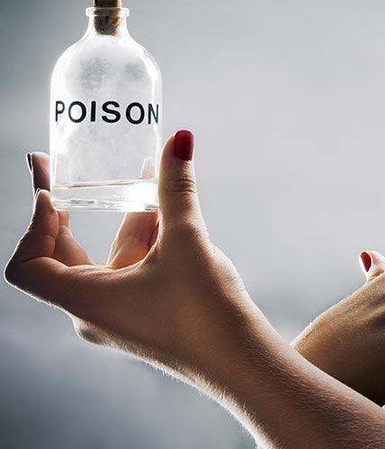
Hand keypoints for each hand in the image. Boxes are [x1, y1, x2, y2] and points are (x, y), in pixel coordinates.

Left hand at [5, 130, 259, 378]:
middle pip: (57, 256)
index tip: (52, 190)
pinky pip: (128, 268)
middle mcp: (92, 310)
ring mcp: (117, 313)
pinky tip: (163, 210)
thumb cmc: (205, 313)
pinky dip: (138, 237)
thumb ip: (176, 189)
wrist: (239, 361)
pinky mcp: (142, 313)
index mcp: (85, 300)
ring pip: (103, 257)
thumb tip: (180, 140)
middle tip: (58, 167)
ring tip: (134, 174)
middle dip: (63, 210)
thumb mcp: (187, 241)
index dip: (33, 224)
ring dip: (116, 218)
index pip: (27, 265)